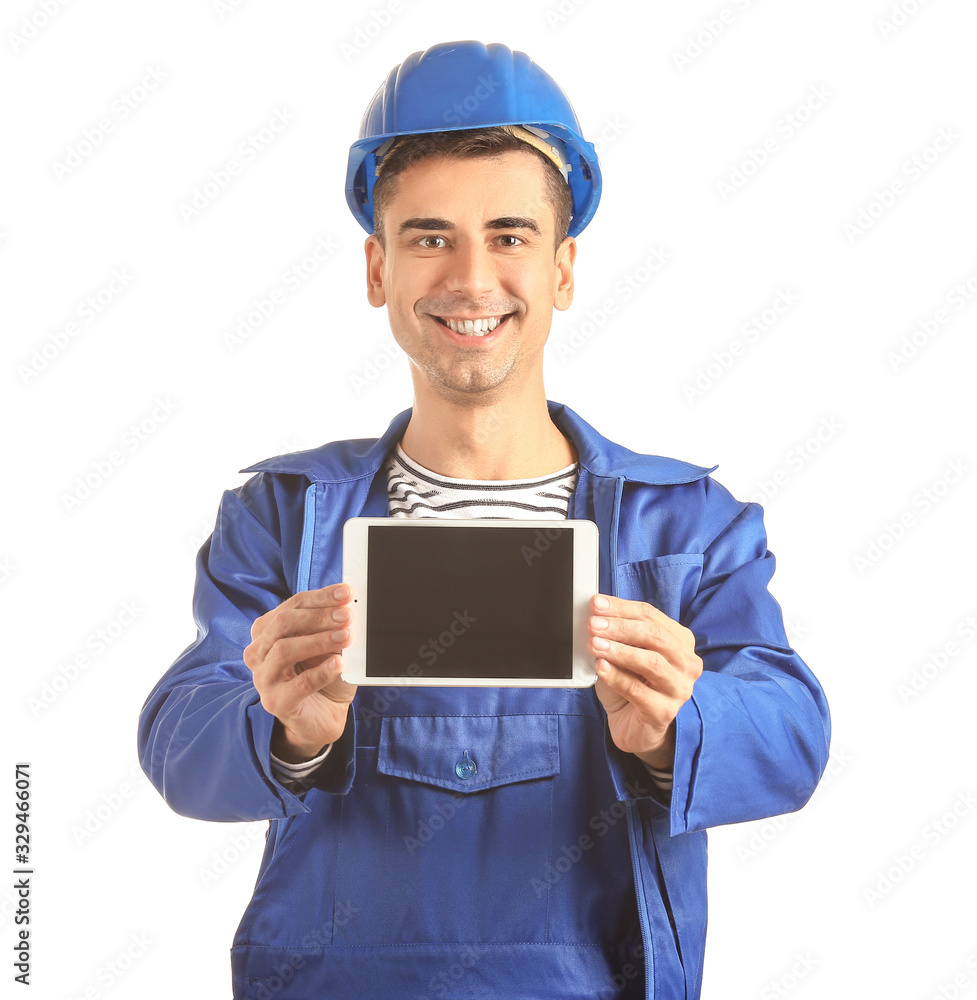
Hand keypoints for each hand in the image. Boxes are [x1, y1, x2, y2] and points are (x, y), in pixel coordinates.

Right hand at [243, 583, 356, 762]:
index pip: (291, 606)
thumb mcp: (329, 645)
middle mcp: (259, 652)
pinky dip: (321, 671)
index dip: (319, 597)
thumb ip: (332, 625)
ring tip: (346, 636)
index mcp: (268, 631)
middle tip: (347, 616)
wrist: (322, 717)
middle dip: (318, 616)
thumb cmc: (323, 675)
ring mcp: (263, 678)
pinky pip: (298, 684)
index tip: (345, 592)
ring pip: (284, 650)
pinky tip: (339, 663)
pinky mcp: (275, 702)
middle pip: (283, 624)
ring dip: (319, 640)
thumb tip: (348, 604)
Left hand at [589, 594, 702, 769]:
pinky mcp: (665, 712)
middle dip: (620, 627)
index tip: (596, 604)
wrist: (634, 726)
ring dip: (619, 651)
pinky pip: (638, 691)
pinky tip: (600, 668)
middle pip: (655, 636)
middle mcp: (686, 663)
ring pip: (651, 662)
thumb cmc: (630, 684)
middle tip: (594, 624)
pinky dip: (616, 677)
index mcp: (680, 641)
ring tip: (595, 645)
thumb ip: (616, 634)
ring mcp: (679, 689)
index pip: (651, 616)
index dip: (622, 608)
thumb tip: (596, 614)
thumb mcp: (624, 653)